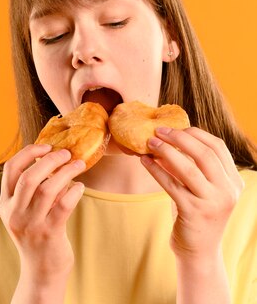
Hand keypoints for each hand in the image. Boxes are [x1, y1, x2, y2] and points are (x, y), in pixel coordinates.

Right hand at [0, 144, 85, 284]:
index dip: (28, 153)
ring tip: (78, 165)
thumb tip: (51, 160)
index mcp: (5, 204)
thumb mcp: (24, 213)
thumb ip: (30, 190)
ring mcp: (31, 224)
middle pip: (29, 176)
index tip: (45, 146)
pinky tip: (80, 187)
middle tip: (66, 153)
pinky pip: (64, 205)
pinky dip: (74, 191)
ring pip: (47, 188)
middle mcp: (14, 213)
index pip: (10, 169)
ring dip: (66, 172)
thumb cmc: (36, 236)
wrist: (41, 272)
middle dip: (49, 159)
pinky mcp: (50, 233)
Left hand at [140, 127, 243, 258]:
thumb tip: (168, 140)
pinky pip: (171, 185)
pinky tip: (144, 162)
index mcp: (234, 181)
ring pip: (188, 169)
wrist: (198, 251)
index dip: (195, 134)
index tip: (175, 127)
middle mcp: (228, 190)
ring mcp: (212, 202)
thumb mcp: (201, 189)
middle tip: (158, 130)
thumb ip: (193, 167)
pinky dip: (156, 170)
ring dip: (166, 152)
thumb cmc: (196, 215)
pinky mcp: (193, 212)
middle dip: (179, 138)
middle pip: (204, 154)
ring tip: (149, 143)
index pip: (218, 147)